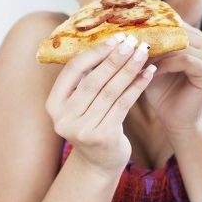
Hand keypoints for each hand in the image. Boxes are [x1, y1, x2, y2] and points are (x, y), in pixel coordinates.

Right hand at [45, 34, 154, 172]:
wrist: (99, 164)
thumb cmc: (92, 124)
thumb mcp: (81, 104)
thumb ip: (85, 79)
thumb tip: (108, 41)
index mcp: (53, 105)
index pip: (73, 70)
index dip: (95, 52)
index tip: (115, 38)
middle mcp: (64, 119)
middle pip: (93, 80)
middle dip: (115, 58)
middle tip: (133, 41)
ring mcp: (82, 130)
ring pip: (110, 92)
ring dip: (129, 69)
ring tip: (144, 53)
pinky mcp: (103, 138)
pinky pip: (123, 105)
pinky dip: (137, 87)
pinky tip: (148, 73)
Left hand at [142, 23, 201, 134]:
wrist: (174, 121)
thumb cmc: (162, 92)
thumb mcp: (152, 63)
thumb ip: (149, 45)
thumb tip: (130, 26)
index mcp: (196, 40)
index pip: (175, 23)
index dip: (154, 26)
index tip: (131, 31)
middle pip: (179, 32)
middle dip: (154, 38)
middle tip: (132, 44)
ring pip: (181, 45)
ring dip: (158, 52)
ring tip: (139, 59)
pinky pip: (185, 60)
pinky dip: (166, 65)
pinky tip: (151, 72)